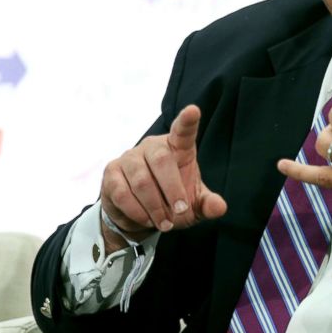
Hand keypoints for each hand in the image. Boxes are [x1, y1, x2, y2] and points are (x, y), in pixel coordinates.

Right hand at [99, 105, 226, 253]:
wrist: (140, 215)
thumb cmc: (173, 202)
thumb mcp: (194, 206)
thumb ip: (208, 205)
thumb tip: (219, 207)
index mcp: (178, 147)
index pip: (183, 130)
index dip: (187, 121)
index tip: (194, 110)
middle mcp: (153, 146)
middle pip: (161, 160)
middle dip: (172, 190)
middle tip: (181, 211)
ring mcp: (130, 157)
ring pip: (141, 181)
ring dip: (155, 207)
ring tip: (165, 222)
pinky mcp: (112, 172)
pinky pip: (123, 193)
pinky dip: (138, 211)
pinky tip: (147, 219)